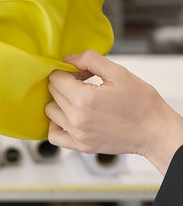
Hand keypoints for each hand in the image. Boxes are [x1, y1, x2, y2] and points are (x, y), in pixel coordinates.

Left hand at [45, 50, 182, 174]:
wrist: (156, 131)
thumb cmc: (142, 103)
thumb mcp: (118, 72)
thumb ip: (90, 60)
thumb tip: (68, 59)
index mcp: (84, 98)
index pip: (55, 77)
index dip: (67, 71)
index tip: (81, 73)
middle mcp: (77, 118)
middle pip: (53, 92)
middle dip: (65, 83)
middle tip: (85, 84)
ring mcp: (78, 134)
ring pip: (50, 111)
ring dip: (61, 102)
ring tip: (80, 100)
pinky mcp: (81, 146)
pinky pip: (54, 135)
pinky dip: (57, 124)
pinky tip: (70, 117)